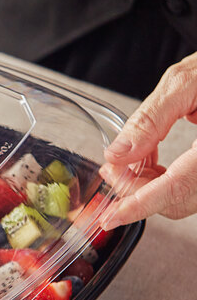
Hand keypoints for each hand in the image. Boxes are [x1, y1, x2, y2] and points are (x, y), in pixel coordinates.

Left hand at [100, 52, 196, 227]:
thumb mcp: (187, 81)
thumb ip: (151, 119)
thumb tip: (118, 153)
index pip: (175, 189)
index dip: (139, 206)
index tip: (111, 217)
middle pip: (174, 198)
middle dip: (135, 189)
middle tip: (110, 169)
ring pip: (179, 196)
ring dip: (145, 184)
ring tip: (125, 161)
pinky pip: (188, 186)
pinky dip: (161, 177)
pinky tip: (146, 157)